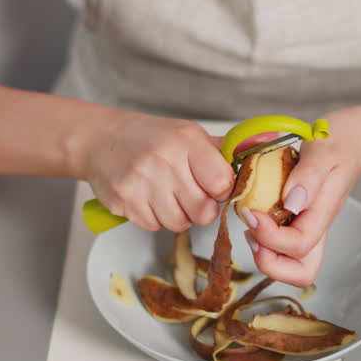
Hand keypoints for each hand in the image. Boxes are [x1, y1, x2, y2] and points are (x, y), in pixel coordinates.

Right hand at [79, 114, 234, 232]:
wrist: (99, 139)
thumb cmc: (149, 138)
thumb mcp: (187, 134)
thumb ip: (221, 151)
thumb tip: (261, 150)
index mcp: (185, 142)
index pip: (222, 182)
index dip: (221, 190)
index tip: (212, 185)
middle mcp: (164, 161)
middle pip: (203, 212)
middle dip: (200, 208)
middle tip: (188, 193)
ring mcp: (141, 183)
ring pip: (179, 224)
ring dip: (177, 215)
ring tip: (166, 194)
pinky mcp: (124, 201)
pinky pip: (153, 226)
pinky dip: (154, 217)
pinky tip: (147, 197)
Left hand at [241, 109, 360, 286]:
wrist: (356, 140)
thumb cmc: (341, 142)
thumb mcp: (323, 148)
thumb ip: (309, 175)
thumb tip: (292, 202)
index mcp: (323, 213)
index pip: (298, 245)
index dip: (270, 237)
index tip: (251, 212)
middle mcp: (317, 227)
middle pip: (300, 273)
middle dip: (269, 261)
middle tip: (251, 230)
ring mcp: (309, 228)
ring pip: (291, 267)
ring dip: (265, 255)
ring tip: (253, 224)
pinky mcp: (300, 224)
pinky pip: (283, 249)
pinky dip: (265, 241)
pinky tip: (257, 215)